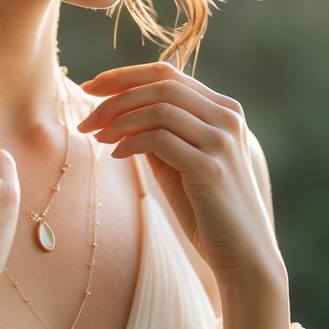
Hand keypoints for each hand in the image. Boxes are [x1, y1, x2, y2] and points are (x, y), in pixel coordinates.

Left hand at [77, 61, 281, 286]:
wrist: (243, 254)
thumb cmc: (206, 208)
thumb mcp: (180, 160)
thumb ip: (158, 131)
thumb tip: (117, 112)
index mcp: (223, 109)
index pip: (168, 73)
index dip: (124, 75)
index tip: (89, 86)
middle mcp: (227, 117)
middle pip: (161, 85)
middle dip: (114, 97)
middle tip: (85, 119)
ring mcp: (221, 141)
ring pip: (158, 108)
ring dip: (118, 120)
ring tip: (96, 138)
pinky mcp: (210, 168)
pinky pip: (159, 139)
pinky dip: (130, 142)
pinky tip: (116, 155)